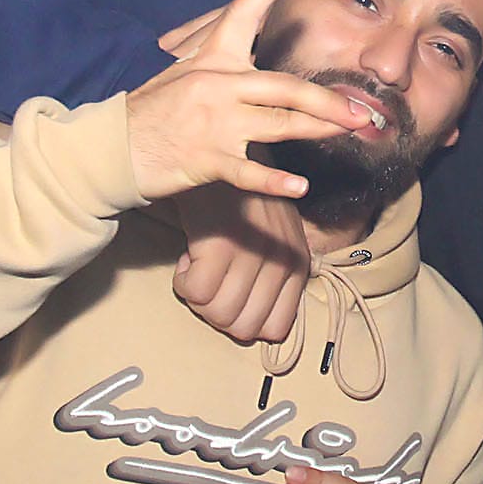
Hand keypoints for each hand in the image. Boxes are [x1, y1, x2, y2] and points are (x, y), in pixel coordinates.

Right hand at [125, 0, 373, 200]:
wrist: (113, 148)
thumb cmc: (155, 106)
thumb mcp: (181, 66)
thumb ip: (217, 37)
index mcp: (212, 59)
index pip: (241, 14)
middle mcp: (218, 86)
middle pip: (285, 88)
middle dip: (328, 101)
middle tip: (362, 111)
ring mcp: (215, 124)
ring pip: (280, 124)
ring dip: (319, 129)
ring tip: (350, 132)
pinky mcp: (209, 159)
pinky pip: (250, 171)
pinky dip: (275, 181)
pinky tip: (299, 185)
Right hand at [171, 180, 309, 342]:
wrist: (216, 154)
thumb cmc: (240, 200)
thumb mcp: (276, 235)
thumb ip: (277, 275)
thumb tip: (262, 322)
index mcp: (298, 263)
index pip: (274, 329)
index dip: (244, 319)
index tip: (231, 292)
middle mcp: (282, 260)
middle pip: (242, 328)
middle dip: (218, 312)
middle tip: (210, 280)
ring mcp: (254, 251)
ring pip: (217, 313)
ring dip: (199, 297)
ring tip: (200, 264)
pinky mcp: (221, 242)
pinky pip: (195, 293)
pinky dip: (184, 280)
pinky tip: (190, 256)